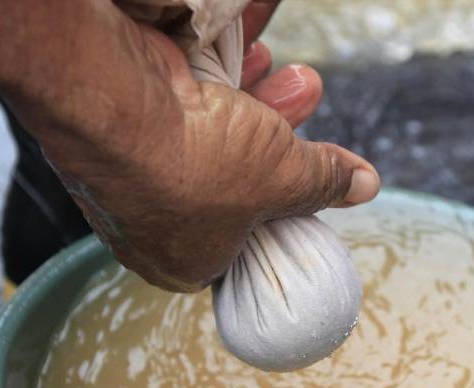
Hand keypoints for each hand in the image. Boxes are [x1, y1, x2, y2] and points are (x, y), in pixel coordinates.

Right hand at [0, 0, 377, 292]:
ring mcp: (128, 171)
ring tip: (275, 60)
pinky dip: (211, 67)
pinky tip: (242, 39)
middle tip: (304, 89)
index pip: (246, 240)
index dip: (285, 199)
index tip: (313, 167)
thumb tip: (363, 186)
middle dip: (278, 126)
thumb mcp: (284, 177)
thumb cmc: (195, 163)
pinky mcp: (117, 119)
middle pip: (234, 174)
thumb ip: (324, 179)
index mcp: (184, 263)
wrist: (109, 102)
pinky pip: (177, 96)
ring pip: (207, 129)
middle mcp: (150, 225)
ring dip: (252, 89)